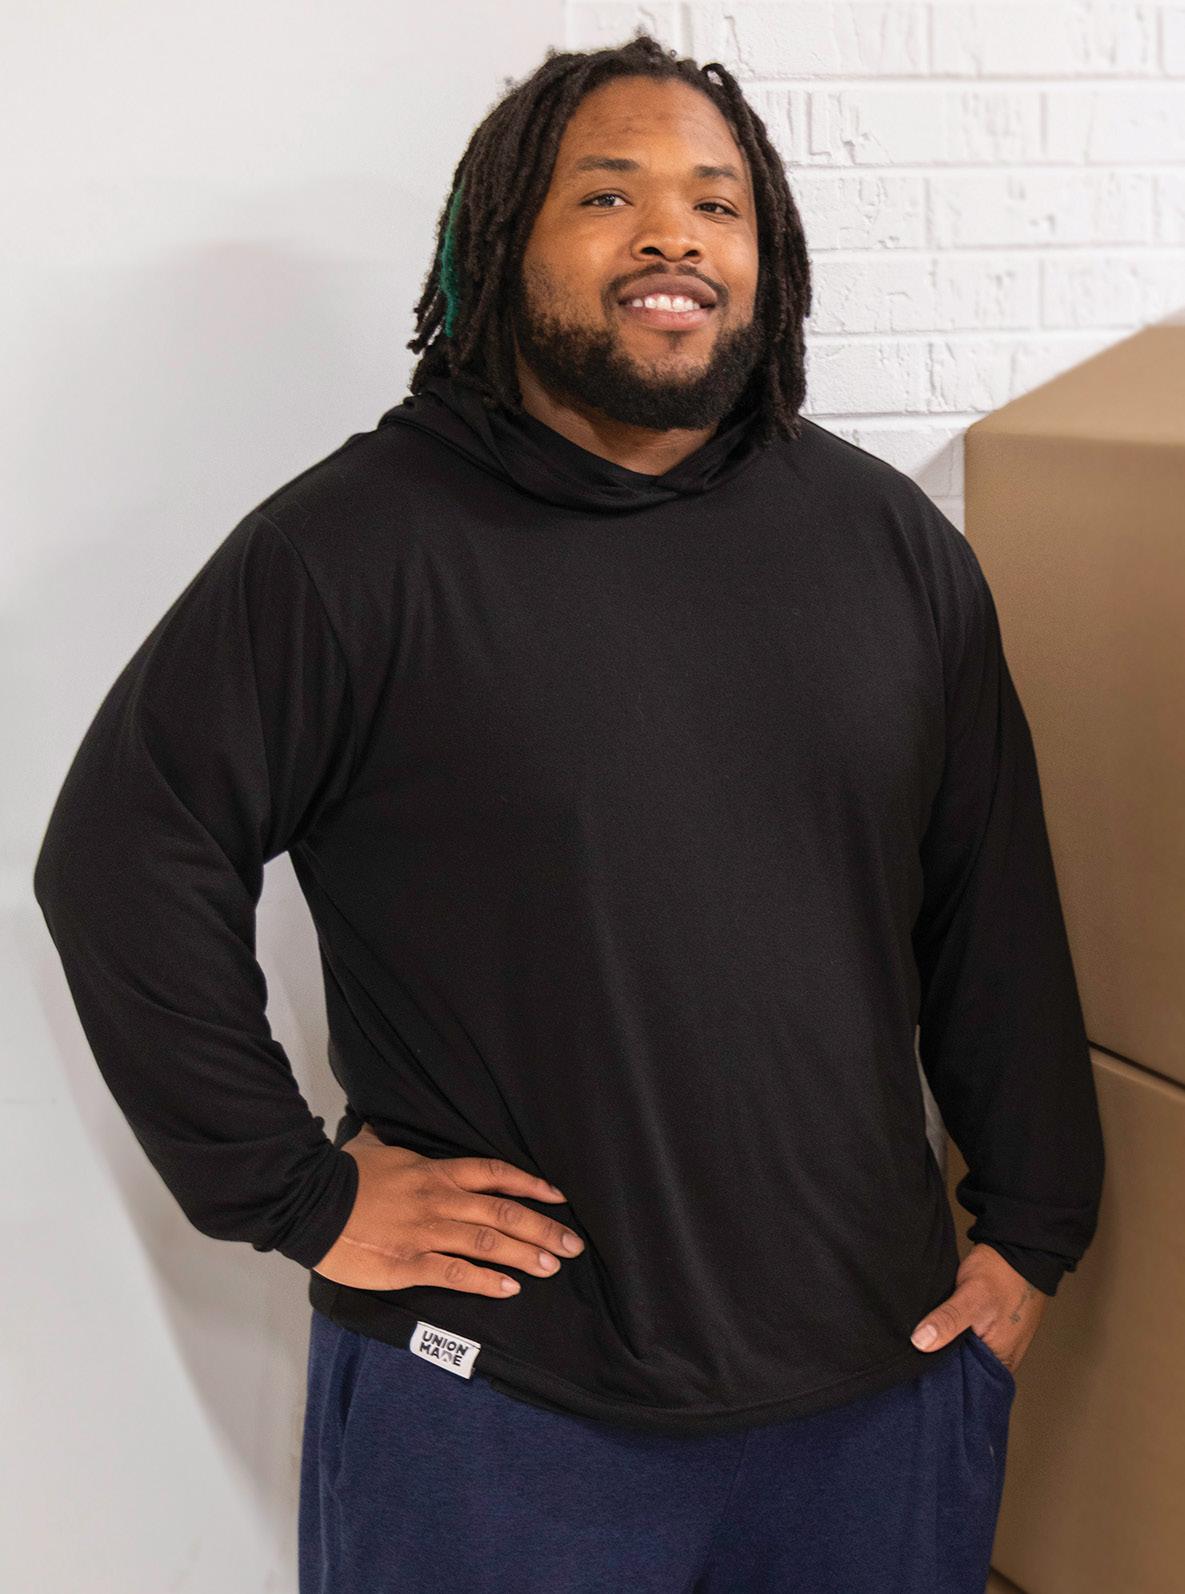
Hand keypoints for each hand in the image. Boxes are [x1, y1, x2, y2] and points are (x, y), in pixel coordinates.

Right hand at [311, 1122, 584, 1295]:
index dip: (530, 1186)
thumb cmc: (341, 1175)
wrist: (308, 1203)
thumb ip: (390, 1138)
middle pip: (503, 1213)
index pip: (495, 1174)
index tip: (559, 1197)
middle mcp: (439, 1201)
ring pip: (488, 1243)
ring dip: (525, 1254)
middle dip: (543, 1228)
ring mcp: (426, 1233)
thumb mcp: (373, 1146)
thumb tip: (386, 1123)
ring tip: (553, 1266)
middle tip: (573, 1244)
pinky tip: (510, 1288)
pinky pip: (456, 1273)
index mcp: (435, 1172)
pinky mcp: (409, 1264)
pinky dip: (486, 1281)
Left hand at [909, 1243, 1047, 1374]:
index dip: (944, 1382)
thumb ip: (948, 1321)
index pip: (968, 1386)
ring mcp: (995, 1342)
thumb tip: (920, 1343)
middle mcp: (1000, 1358)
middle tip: (913, 1361)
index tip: (918, 1375)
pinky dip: (952, 1336)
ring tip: (920, 1347)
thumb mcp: (971, 1298)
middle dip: (942, 1366)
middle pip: (965, 1371)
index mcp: (1001, 1361)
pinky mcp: (988, 1328)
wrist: (1015, 1249)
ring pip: (964, 1354)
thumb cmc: (1001, 1275)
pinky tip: (935, 1331)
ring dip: (946, 1349)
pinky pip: (967, 1340)